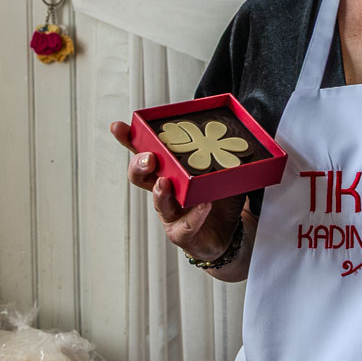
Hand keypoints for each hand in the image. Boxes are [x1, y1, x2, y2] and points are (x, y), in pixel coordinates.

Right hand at [109, 120, 245, 261]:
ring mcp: (171, 213)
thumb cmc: (220, 199)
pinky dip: (194, 215)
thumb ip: (226, 154)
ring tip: (165, 183)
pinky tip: (203, 205)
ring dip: (159, 192)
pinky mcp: (182, 233)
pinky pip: (185, 225)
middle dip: (140, 165)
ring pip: (158, 202)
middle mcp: (164, 191)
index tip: (118, 127)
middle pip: (141, 176)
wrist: (229, 233)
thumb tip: (242, 131)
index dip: (130, 141)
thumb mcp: (224, 171)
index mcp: (169, 171)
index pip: (145, 153)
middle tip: (149, 157)